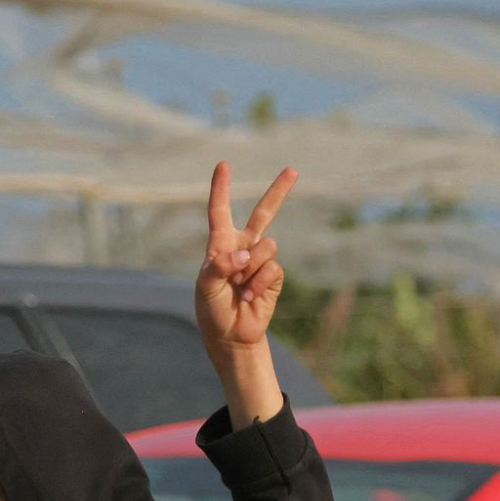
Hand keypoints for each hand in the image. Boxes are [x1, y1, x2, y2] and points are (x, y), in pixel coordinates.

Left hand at [196, 161, 297, 352]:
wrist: (231, 335)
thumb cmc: (212, 308)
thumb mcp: (205, 286)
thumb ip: (220, 265)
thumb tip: (245, 254)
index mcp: (220, 244)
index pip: (220, 211)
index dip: (221, 189)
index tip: (223, 165)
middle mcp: (243, 247)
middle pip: (264, 213)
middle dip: (279, 191)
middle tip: (293, 170)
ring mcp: (260, 261)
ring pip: (267, 246)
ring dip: (252, 268)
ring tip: (240, 287)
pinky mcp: (274, 277)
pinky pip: (273, 268)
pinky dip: (259, 284)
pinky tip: (250, 296)